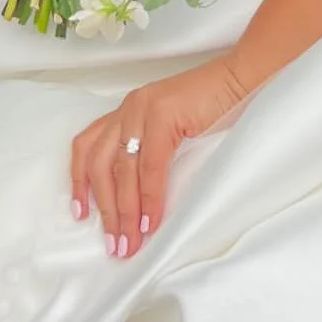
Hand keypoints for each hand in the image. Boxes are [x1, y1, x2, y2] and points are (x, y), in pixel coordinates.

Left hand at [71, 58, 249, 257]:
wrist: (241, 78)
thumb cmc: (212, 107)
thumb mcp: (170, 130)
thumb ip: (151, 154)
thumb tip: (141, 201)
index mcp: (126, 111)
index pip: (88, 146)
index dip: (79, 182)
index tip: (80, 213)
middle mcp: (128, 108)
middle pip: (100, 165)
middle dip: (106, 210)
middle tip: (115, 243)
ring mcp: (143, 109)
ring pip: (121, 170)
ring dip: (125, 212)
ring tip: (130, 241)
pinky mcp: (163, 114)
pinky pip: (150, 166)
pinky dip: (150, 198)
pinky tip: (151, 221)